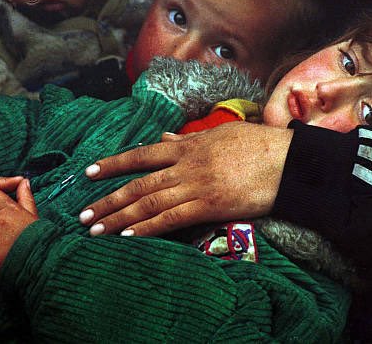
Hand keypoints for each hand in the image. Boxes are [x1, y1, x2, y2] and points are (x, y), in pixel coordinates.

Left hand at [79, 122, 292, 235]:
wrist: (287, 161)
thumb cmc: (258, 145)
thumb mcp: (221, 134)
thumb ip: (189, 139)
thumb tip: (164, 139)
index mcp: (188, 147)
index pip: (141, 154)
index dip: (113, 163)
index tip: (90, 172)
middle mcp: (185, 166)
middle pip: (138, 184)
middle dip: (108, 199)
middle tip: (84, 214)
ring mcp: (196, 186)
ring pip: (149, 203)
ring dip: (120, 218)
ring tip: (96, 229)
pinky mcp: (209, 206)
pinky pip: (171, 219)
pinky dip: (147, 229)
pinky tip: (128, 237)